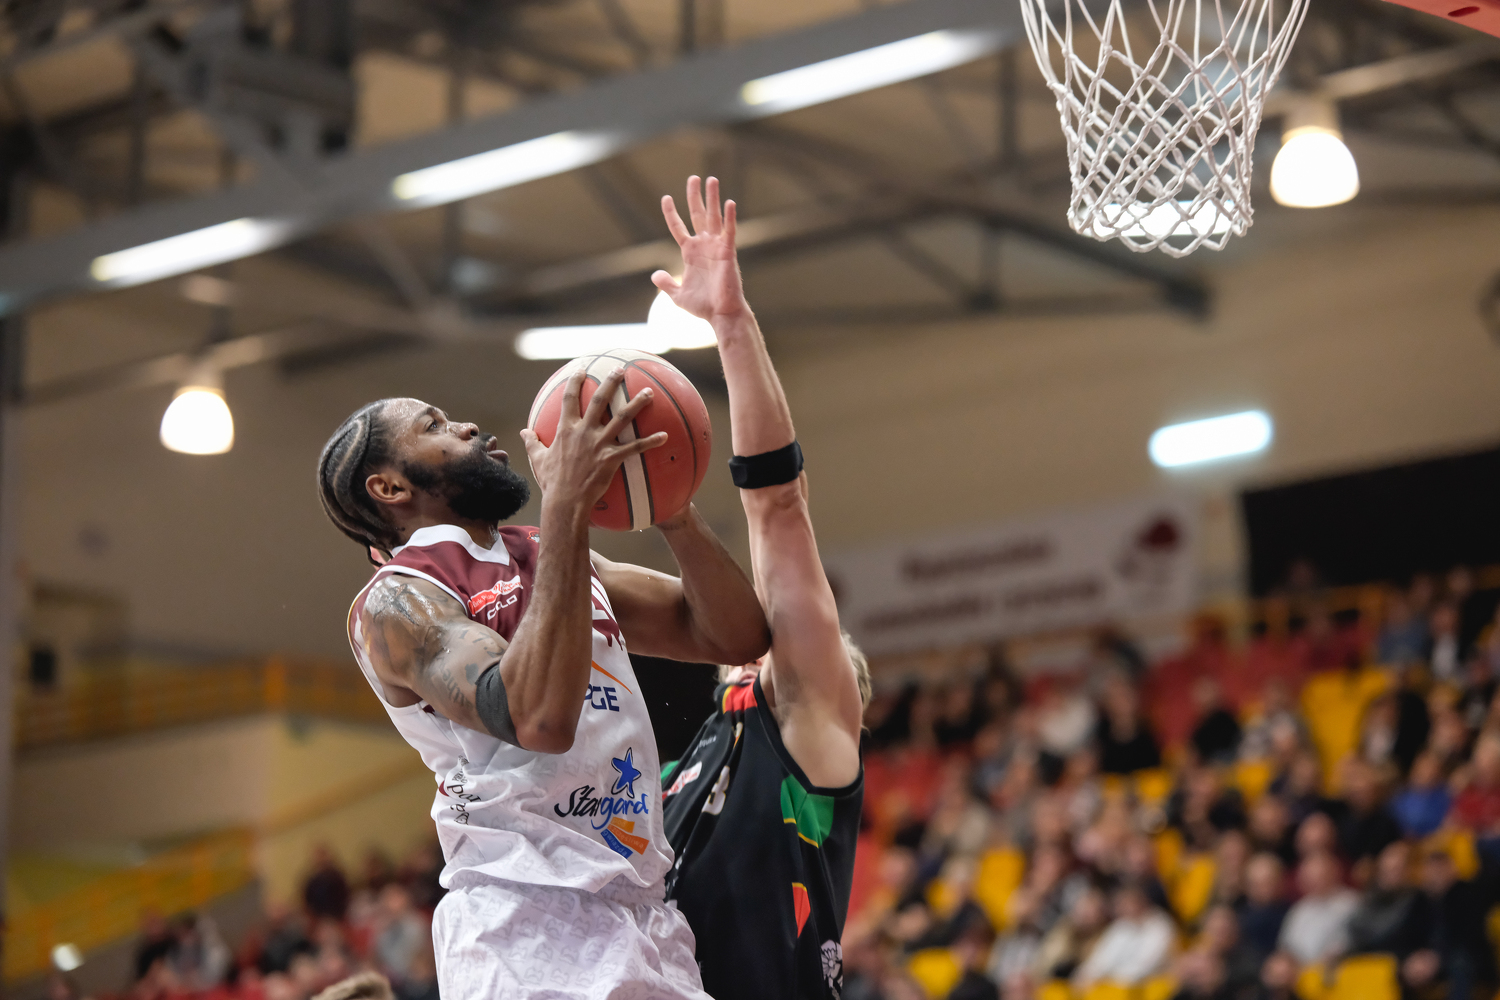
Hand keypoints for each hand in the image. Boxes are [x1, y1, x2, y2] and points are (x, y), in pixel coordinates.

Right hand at [520, 368, 665, 520]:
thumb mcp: (538, 459)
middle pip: (599, 400)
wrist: (565, 501)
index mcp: (566, 429)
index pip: (569, 398)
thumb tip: (523, 432)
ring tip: (650, 391)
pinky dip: (650, 442)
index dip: (575, 382)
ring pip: (622, 417)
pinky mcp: (611, 458)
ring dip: (637, 403)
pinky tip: (665, 436)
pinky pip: (635, 447)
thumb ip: (532, 443)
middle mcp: (583, 431)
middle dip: (610, 382)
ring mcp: (599, 444)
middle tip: (620, 369)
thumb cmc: (552, 482)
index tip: (581, 370)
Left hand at [652, 175, 748, 322]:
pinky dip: (730, 217)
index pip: (678, 227)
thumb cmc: (703, 306)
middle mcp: (704, 246)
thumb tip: (655, 275)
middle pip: (698, 215)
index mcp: (690, 253)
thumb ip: (666, 284)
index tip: (666, 198)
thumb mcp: (677, 295)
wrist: (721, 314)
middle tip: (693, 178)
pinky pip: (729, 231)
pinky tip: (729, 202)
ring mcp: (716, 247)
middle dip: (695, 196)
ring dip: (712, 198)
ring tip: (711, 179)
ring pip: (714, 217)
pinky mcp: (728, 252)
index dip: (671, 213)